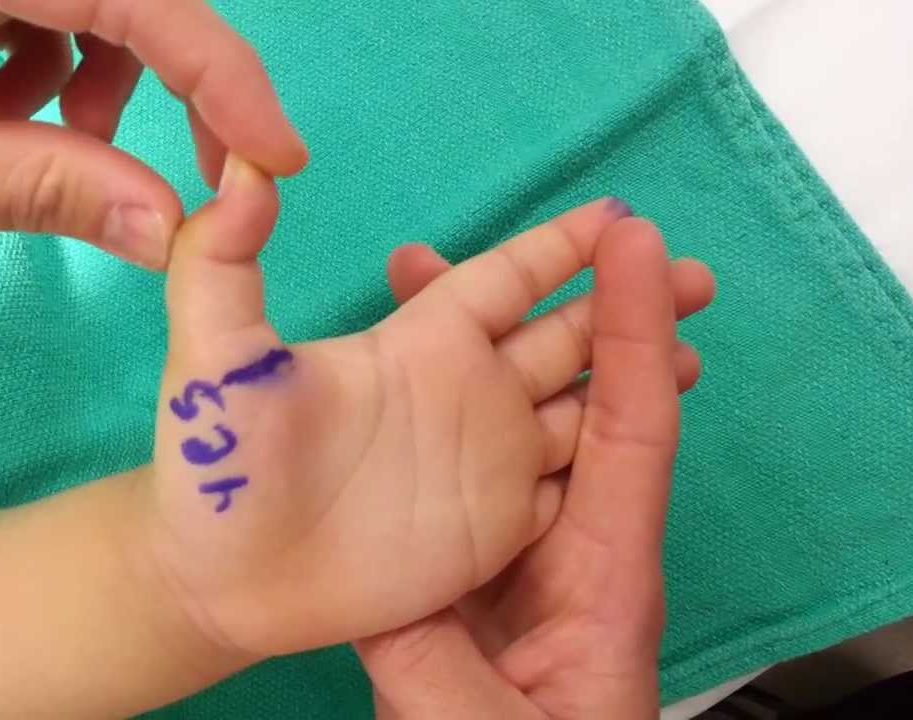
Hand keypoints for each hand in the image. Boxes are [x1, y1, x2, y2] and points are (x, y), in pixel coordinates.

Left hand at [0, 0, 305, 290]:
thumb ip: (42, 186)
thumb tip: (178, 225)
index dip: (212, 69)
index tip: (274, 155)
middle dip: (166, 73)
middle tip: (200, 174)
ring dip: (102, 76)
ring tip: (56, 150)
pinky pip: (21, 8)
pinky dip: (45, 72)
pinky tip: (5, 121)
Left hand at [142, 156, 710, 660]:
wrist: (223, 579)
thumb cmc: (219, 466)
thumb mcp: (212, 357)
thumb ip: (221, 262)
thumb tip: (242, 172)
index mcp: (418, 344)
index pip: (507, 278)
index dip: (562, 247)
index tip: (625, 219)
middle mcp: (464, 393)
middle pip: (565, 335)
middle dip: (629, 305)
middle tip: (700, 279)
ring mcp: (484, 462)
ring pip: (581, 407)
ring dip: (636, 377)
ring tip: (697, 355)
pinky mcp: (492, 530)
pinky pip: (571, 484)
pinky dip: (613, 460)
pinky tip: (655, 443)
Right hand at [353, 214, 707, 718]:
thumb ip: (445, 674)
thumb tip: (389, 607)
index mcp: (600, 572)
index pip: (631, 428)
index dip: (636, 331)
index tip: (633, 242)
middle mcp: (560, 535)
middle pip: (571, 399)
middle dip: (567, 307)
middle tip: (564, 228)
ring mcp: (506, 541)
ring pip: (497, 416)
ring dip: (471, 336)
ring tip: (420, 265)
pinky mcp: (455, 558)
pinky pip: (443, 462)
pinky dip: (416, 404)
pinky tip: (379, 364)